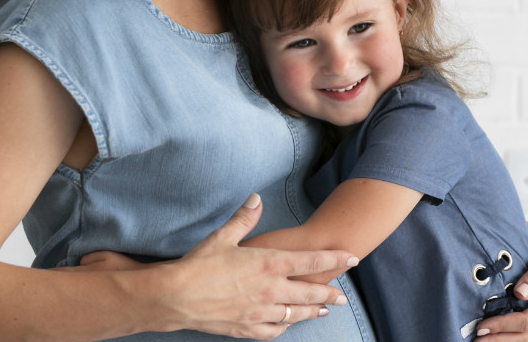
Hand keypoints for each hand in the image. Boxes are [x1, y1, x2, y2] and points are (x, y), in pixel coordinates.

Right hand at [151, 193, 358, 339]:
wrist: (175, 297)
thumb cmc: (198, 265)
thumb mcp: (223, 236)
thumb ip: (244, 218)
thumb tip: (256, 199)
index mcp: (269, 263)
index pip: (312, 260)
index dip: (335, 259)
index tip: (352, 258)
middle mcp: (272, 289)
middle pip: (311, 292)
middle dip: (330, 293)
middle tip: (343, 296)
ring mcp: (261, 311)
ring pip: (296, 313)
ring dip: (312, 311)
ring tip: (323, 310)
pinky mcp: (247, 328)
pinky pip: (273, 330)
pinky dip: (284, 326)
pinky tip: (288, 324)